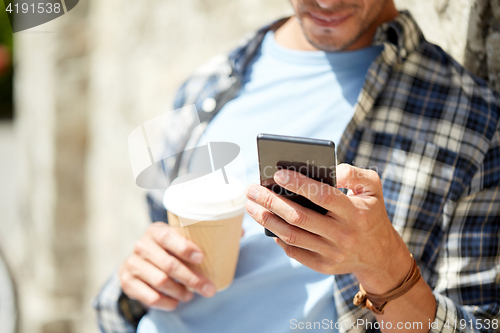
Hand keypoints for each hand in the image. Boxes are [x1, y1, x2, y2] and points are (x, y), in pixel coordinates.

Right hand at [120, 222, 216, 310]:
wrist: (139, 262)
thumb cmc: (169, 250)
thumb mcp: (179, 239)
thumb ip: (202, 237)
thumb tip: (236, 235)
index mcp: (155, 231)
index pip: (168, 237)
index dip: (185, 248)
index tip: (202, 258)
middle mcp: (141, 245)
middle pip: (168, 264)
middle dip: (191, 278)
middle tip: (208, 288)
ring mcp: (132, 263)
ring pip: (161, 281)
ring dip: (180, 292)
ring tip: (190, 295)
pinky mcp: (127, 282)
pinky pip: (150, 297)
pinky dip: (166, 302)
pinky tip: (175, 302)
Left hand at [245, 164, 410, 293]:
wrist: (380, 255)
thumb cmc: (371, 213)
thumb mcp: (373, 187)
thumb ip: (353, 173)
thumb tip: (327, 169)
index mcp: (355, 213)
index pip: (323, 196)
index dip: (299, 184)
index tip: (277, 174)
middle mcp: (343, 235)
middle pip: (299, 217)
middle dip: (271, 202)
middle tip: (252, 189)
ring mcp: (332, 253)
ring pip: (292, 236)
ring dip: (266, 219)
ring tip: (251, 205)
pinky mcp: (323, 266)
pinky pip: (294, 251)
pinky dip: (278, 237)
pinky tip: (267, 223)